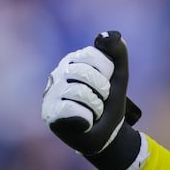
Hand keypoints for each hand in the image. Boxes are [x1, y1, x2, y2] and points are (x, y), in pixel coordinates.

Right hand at [42, 31, 143, 169]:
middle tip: (101, 101)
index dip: (107, 73)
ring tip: (93, 112)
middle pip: (85, 73)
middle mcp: (58, 73)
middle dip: (102, 91)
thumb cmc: (110, 103)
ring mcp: (51, 93)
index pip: (92, 56)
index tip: (107, 84)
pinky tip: (83, 122)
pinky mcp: (49, 114)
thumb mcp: (119, 76)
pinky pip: (72, 110)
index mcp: (73, 60)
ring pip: (80, 93)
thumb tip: (107, 35)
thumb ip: (117, 52)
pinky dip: (86, 119)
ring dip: (96, 107)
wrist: (107, 134)